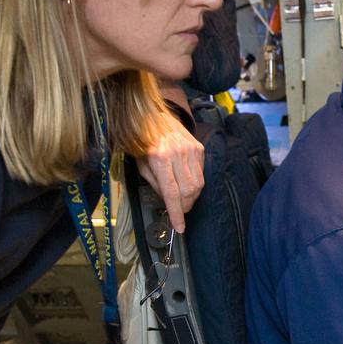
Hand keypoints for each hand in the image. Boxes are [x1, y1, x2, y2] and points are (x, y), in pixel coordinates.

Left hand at [138, 111, 204, 232]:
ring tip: (183, 199)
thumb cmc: (143, 142)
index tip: (180, 227)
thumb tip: (168, 202)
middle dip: (184, 206)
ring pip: (198, 184)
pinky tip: (186, 181)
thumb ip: (155, 184)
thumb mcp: (141, 165)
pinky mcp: (199, 148)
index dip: (176, 213)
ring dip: (192, 197)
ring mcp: (191, 150)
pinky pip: (201, 173)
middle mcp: (178, 154)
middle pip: (188, 191)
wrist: (154, 116)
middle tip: (179, 210)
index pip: (171, 193)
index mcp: (159, 159)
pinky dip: (195, 183)